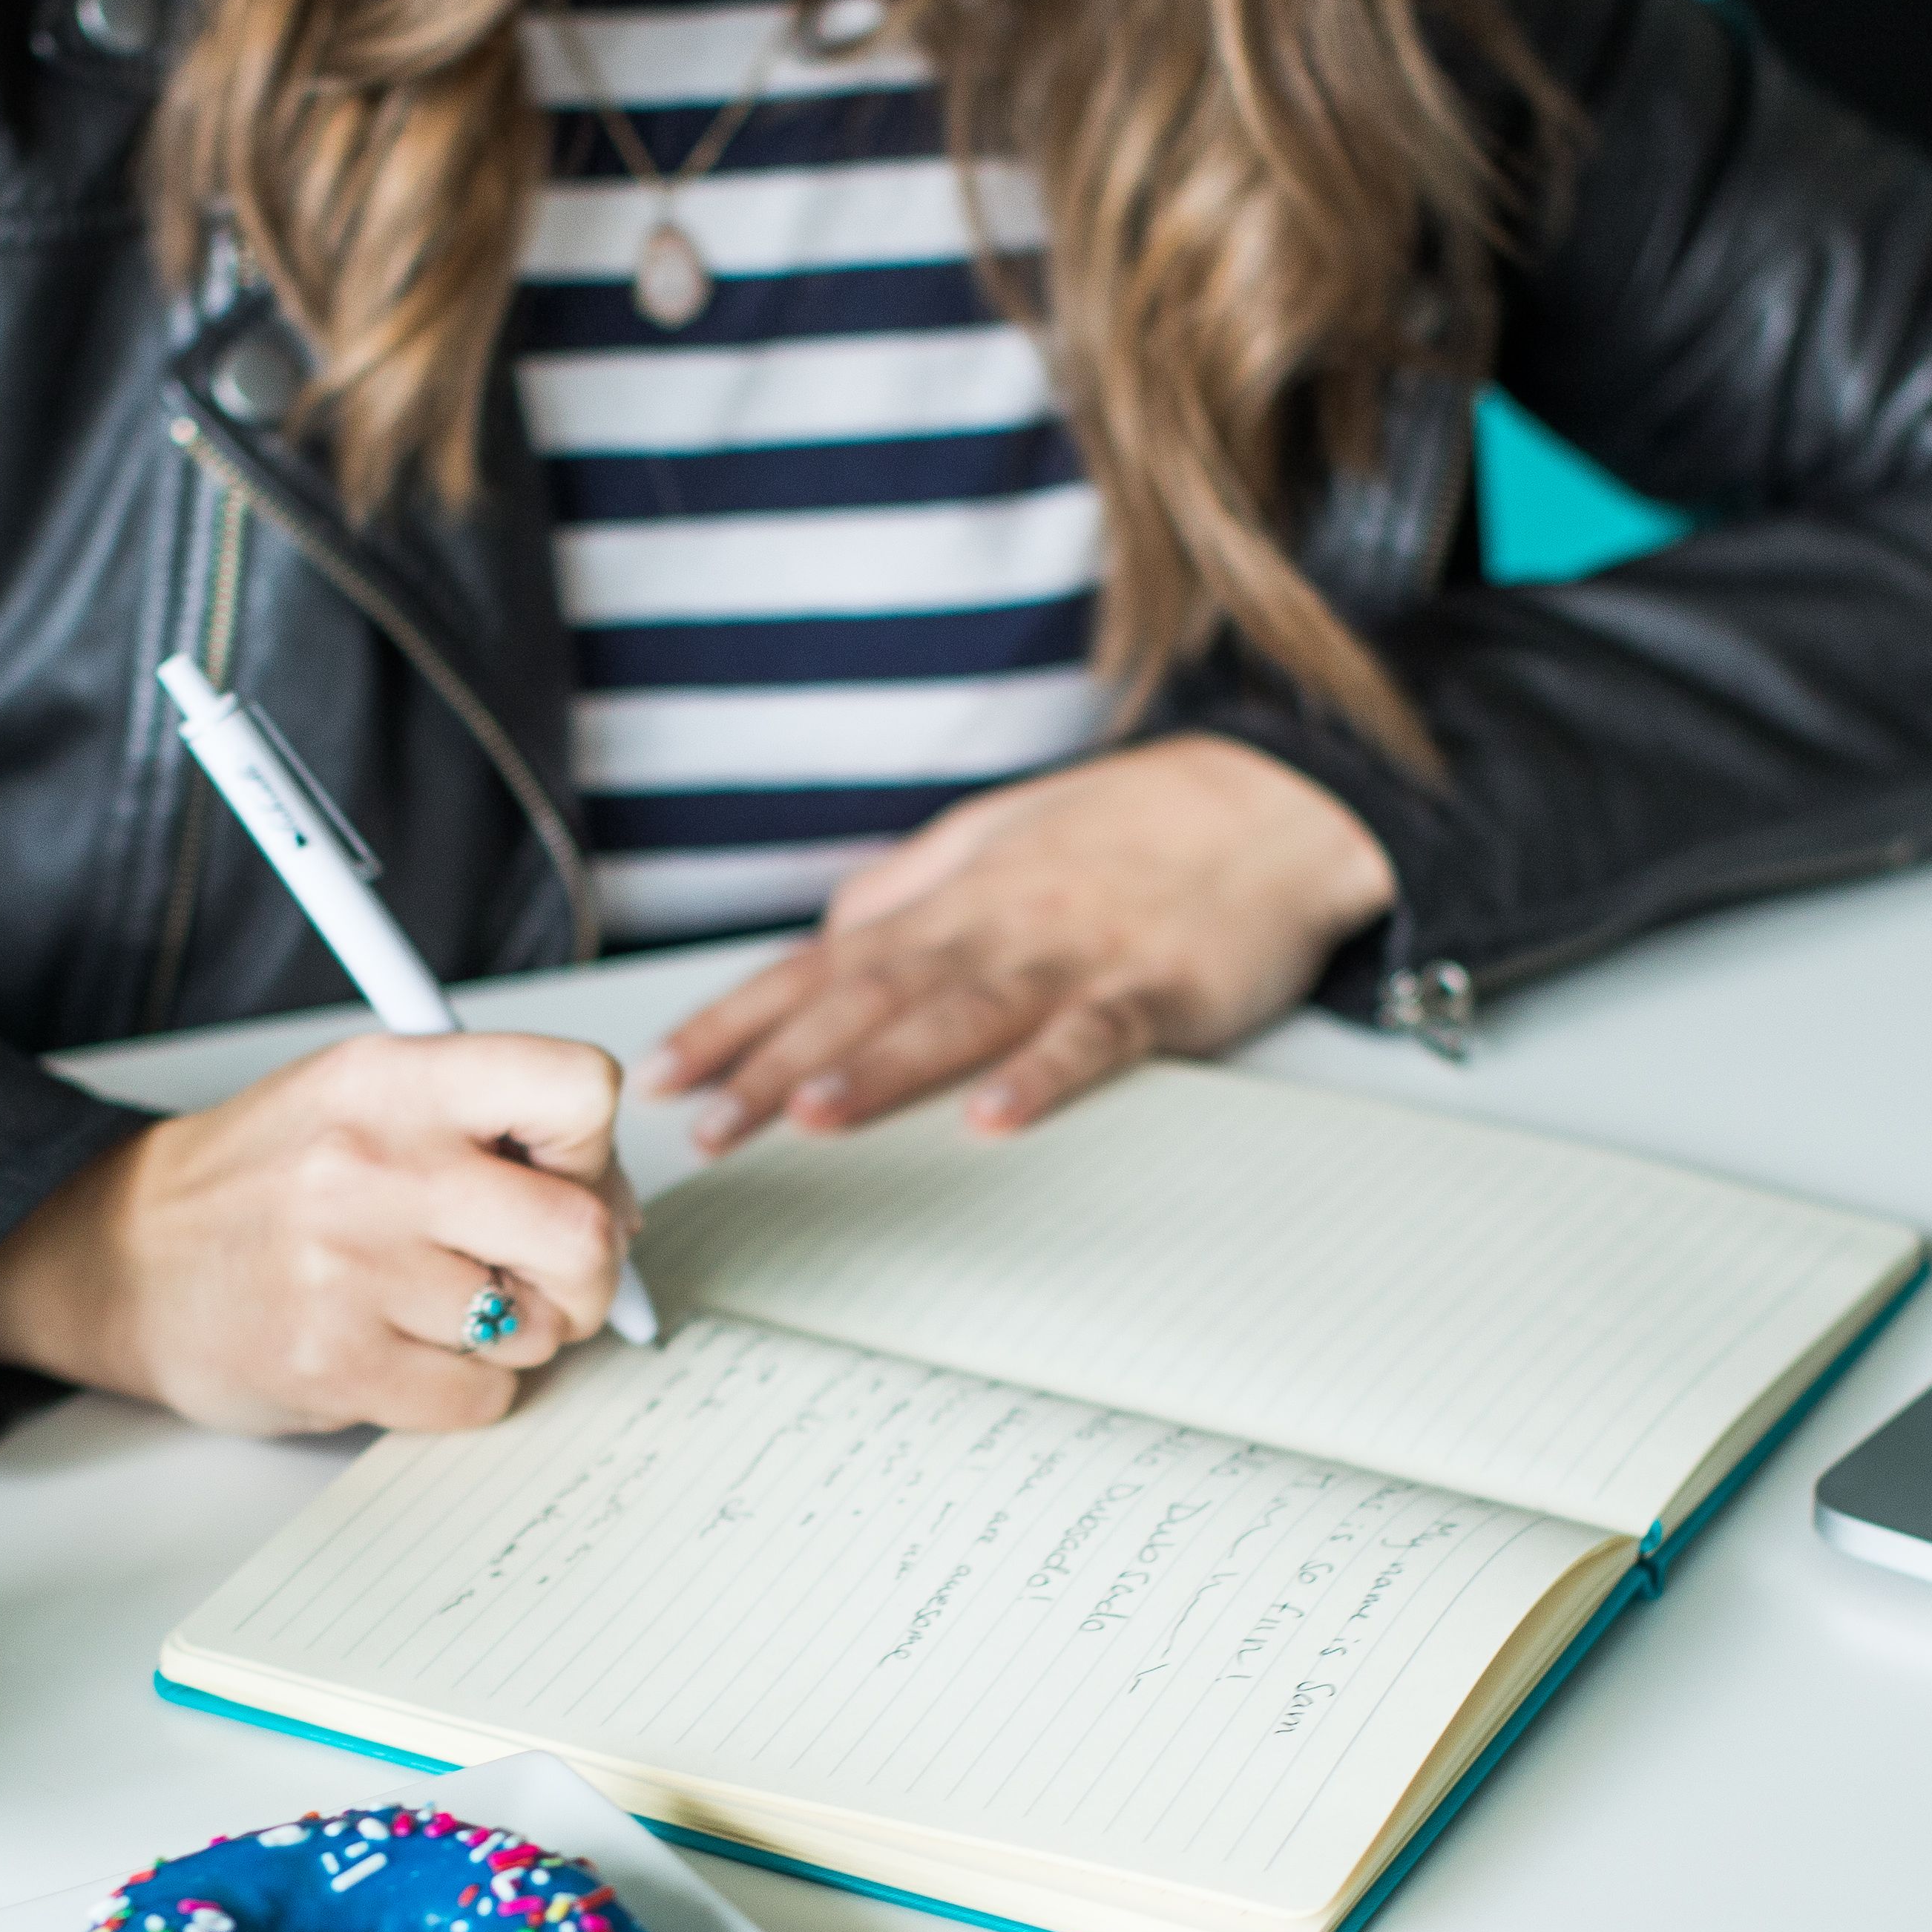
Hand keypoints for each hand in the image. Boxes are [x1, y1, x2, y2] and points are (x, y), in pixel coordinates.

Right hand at [0, 1031, 637, 1434]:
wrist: (122, 1256)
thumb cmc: (264, 1180)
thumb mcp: (364, 1099)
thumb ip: (488, 1127)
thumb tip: (621, 1210)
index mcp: (393, 1078)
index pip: (578, 1089)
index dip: (595, 1150)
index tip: (564, 1178)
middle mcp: (375, 1164)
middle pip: (582, 1232)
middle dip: (586, 1275)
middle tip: (541, 1278)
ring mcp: (351, 1269)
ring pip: (535, 1327)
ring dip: (513, 1334)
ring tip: (442, 1308)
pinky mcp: (335, 1362)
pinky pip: (478, 1398)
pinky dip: (462, 1390)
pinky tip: (404, 1352)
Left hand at [647, 734, 1397, 1150]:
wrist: (1270, 801)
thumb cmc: (1125, 831)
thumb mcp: (994, 841)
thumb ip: (907, 896)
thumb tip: (828, 936)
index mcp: (944, 905)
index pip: (813, 968)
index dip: (734, 1021)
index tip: (661, 1076)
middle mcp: (989, 928)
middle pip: (862, 1001)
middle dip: (773, 1065)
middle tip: (702, 1131)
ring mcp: (1070, 958)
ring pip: (957, 1018)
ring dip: (879, 1069)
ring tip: (808, 1119)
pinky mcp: (1155, 990)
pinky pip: (1089, 1040)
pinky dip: (1040, 1079)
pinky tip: (994, 1120)